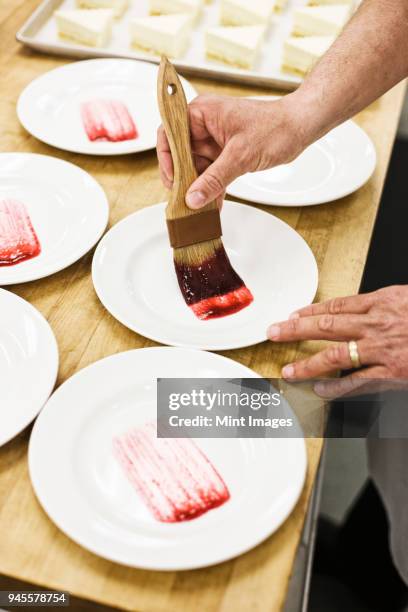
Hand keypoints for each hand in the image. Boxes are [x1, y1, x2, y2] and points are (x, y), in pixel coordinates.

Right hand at [157, 93, 309, 209]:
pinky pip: (211, 174)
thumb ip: (214, 179)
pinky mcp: (225, 153)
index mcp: (201, 113)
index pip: (169, 134)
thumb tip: (193, 198)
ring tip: (197, 209)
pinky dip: (211, 189)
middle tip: (183, 201)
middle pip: (180, 155)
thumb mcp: (241, 155)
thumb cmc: (275, 127)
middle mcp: (203, 126)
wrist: (300, 127)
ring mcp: (214, 140)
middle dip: (182, 180)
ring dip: (197, 188)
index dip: (166, 159)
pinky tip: (212, 207)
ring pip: (195, 168)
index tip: (172, 181)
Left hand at [267, 286, 407, 397]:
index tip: (293, 314)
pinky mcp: (392, 373)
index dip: (311, 310)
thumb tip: (365, 309)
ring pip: (334, 355)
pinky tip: (319, 390)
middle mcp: (377, 324)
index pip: (337, 305)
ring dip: (307, 363)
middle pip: (326, 325)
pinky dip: (335, 387)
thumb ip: (387, 305)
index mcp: (383, 301)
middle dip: (295, 329)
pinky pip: (356, 382)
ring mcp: (382, 350)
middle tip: (273, 332)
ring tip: (288, 370)